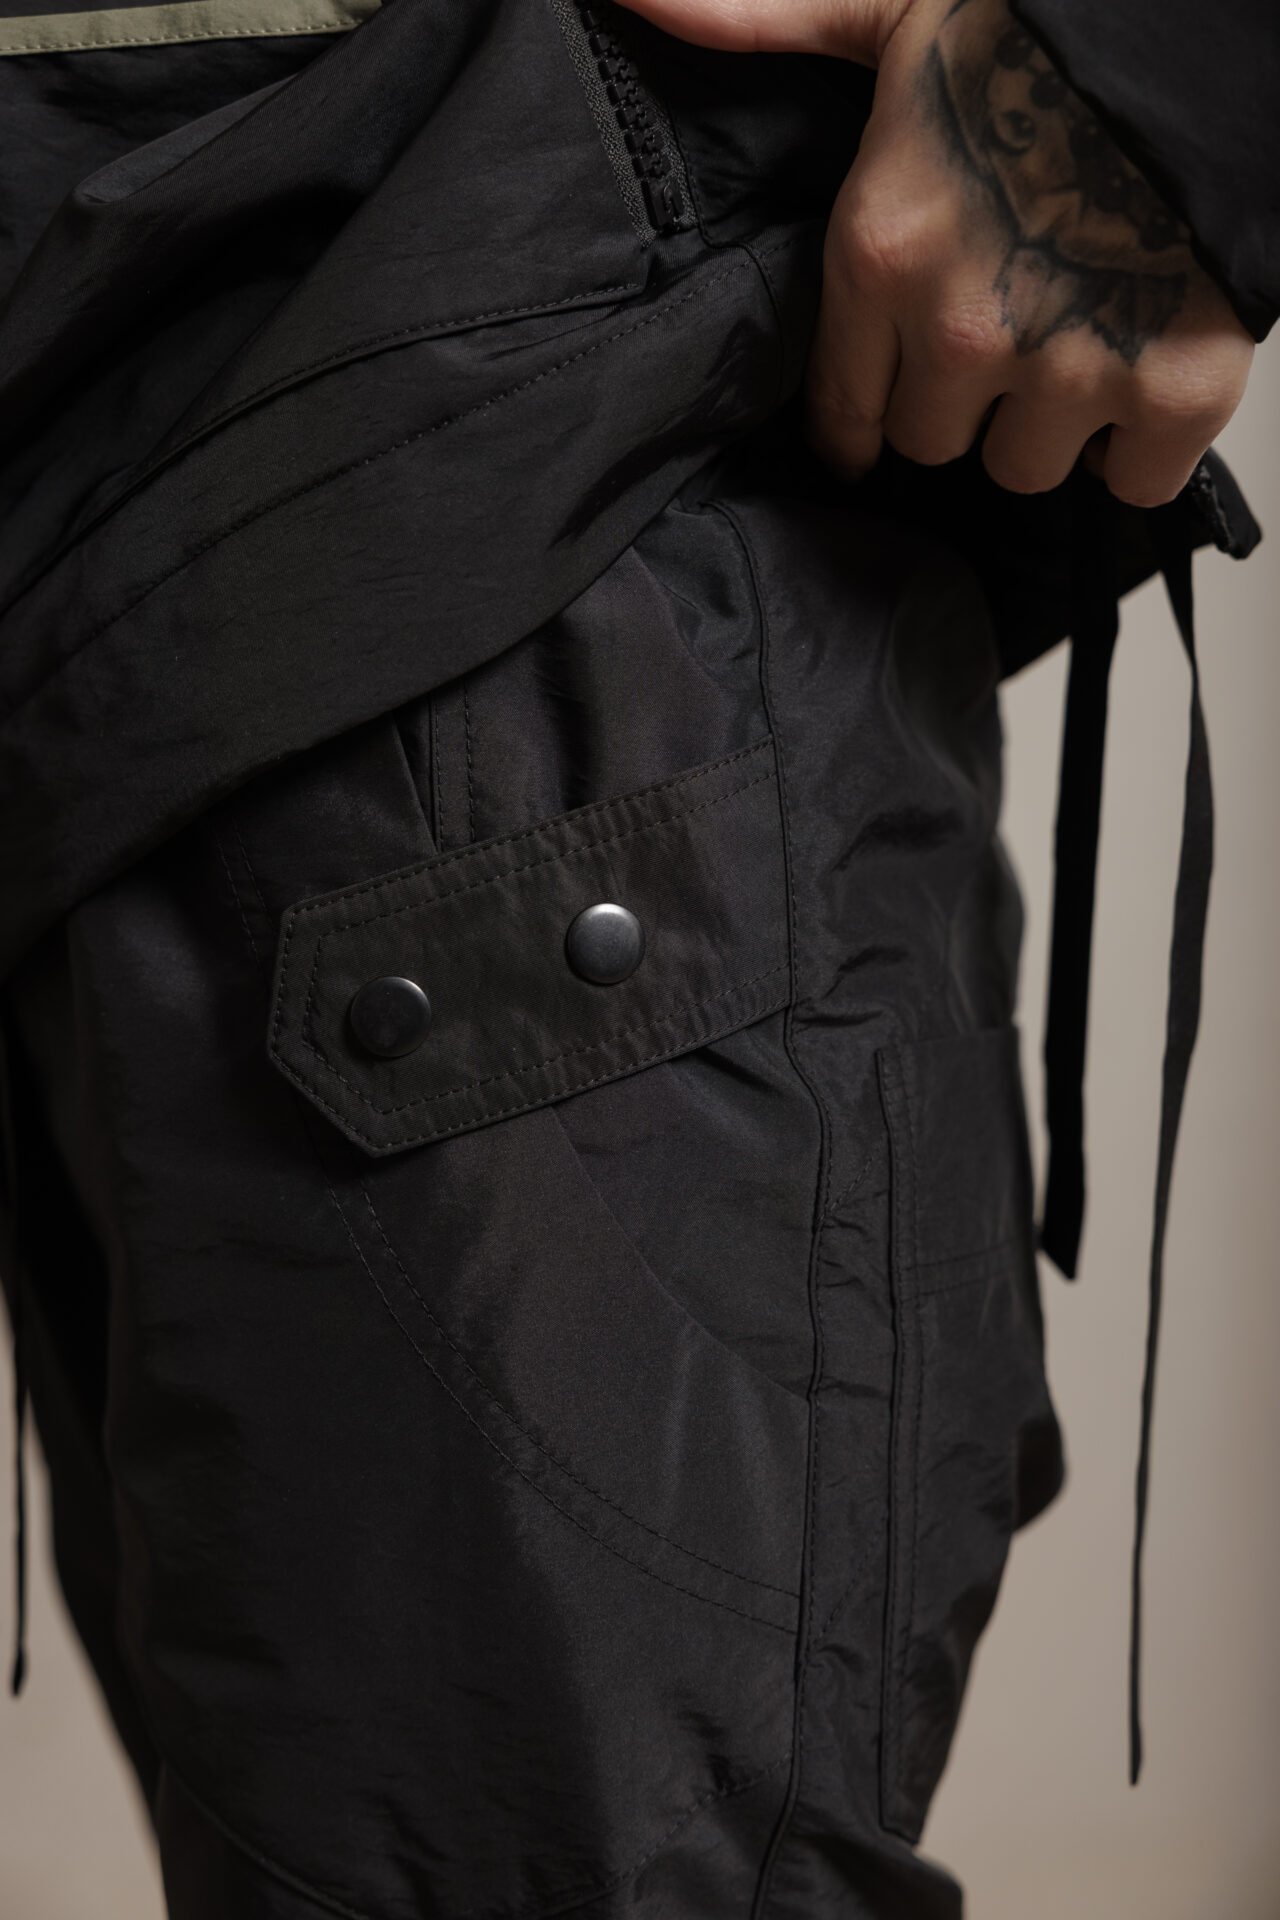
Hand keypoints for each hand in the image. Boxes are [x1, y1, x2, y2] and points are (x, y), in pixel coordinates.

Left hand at [615, 0, 1253, 504]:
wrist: (1207, 26)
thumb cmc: (1043, 17)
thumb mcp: (884, 7)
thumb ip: (765, 21)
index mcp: (882, 255)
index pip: (844, 414)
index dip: (866, 422)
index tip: (881, 424)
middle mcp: (965, 329)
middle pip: (935, 443)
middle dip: (964, 401)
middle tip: (1010, 329)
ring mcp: (1072, 368)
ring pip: (1024, 468)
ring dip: (1048, 426)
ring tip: (1082, 338)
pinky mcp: (1178, 392)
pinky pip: (1132, 483)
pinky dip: (1143, 446)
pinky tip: (1147, 374)